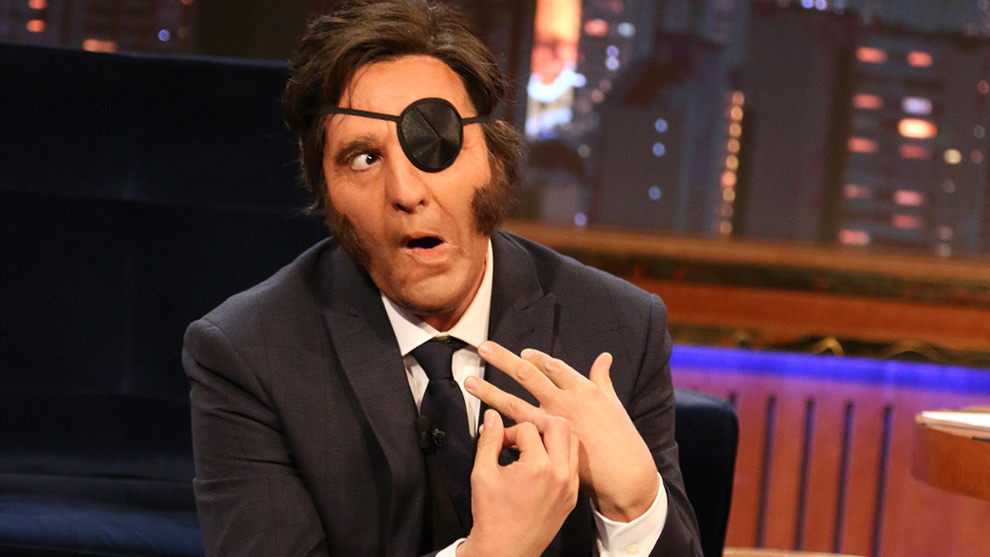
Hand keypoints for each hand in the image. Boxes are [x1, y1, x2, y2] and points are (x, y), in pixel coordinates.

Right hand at [458, 409, 578, 556]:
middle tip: (521, 434)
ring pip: (571, 441)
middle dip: (537, 423)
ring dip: (552, 436)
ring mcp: (569, 486)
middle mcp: (560, 474)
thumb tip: (492, 418)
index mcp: (538, 467)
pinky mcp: (572, 496)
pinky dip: (560, 454)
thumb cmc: (494, 518)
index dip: (509, 432)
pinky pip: (573, 462)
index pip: (528, 428)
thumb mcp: (482, 474)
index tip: (500, 443)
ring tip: (532, 446)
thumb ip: (489, 440)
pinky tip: (543, 461)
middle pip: (558, 425)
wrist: (506, 551)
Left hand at [465, 341, 658, 521]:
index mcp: (581, 388)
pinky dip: (501, 429)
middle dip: (504, 360)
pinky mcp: (544, 447)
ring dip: (489, 391)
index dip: (535, 358)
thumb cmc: (620, 438)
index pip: (552, 366)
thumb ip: (603, 379)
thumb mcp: (613, 402)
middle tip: (484, 347)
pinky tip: (485, 425)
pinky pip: (517, 435)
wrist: (623, 473)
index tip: (521, 353)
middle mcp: (563, 401)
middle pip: (528, 375)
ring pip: (514, 403)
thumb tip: (604, 357)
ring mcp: (551, 423)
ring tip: (470, 381)